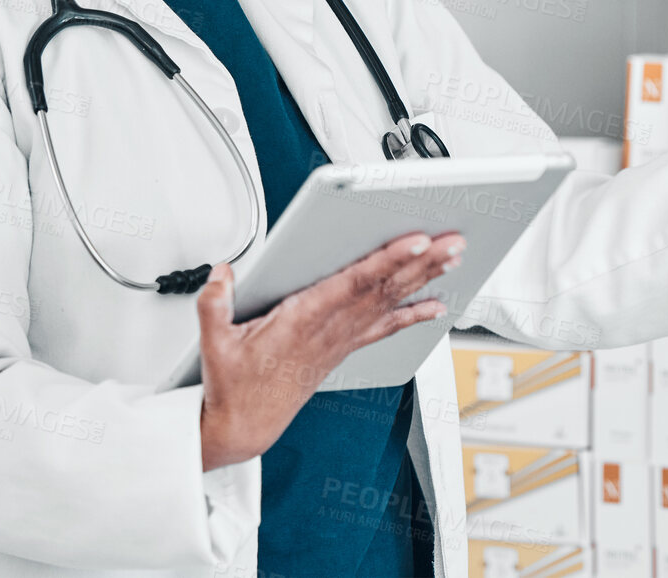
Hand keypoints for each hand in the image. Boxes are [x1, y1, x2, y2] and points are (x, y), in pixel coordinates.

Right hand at [196, 230, 463, 470]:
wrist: (245, 426)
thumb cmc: (235, 386)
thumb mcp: (214, 344)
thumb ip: (214, 303)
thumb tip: (222, 273)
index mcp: (302, 320)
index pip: (354, 283)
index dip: (388, 260)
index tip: (416, 241)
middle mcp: (331, 329)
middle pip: (384, 288)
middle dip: (422, 262)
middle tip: (453, 241)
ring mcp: (341, 340)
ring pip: (390, 302)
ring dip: (424, 278)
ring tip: (453, 259)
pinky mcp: (343, 349)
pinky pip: (385, 327)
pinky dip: (413, 314)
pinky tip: (436, 306)